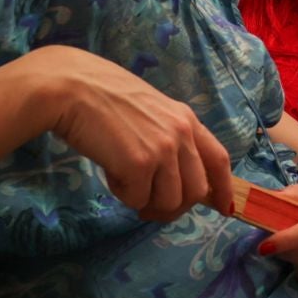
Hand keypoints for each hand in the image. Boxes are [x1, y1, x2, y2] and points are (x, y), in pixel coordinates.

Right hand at [39, 47, 233, 221]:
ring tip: (123, 180)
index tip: (225, 207)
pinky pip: (138, 199)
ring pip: (170, 202)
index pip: (219, 159)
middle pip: (196, 191)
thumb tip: (176, 180)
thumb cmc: (103, 99)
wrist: (72, 89)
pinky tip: (109, 170)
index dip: (224, 188)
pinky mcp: (140, 164)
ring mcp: (163, 149)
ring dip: (145, 201)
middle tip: (148, 206)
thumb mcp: (151, 113)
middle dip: (174, 207)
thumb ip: (168, 139)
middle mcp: (182, 134)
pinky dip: (122, 194)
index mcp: (187, 119)